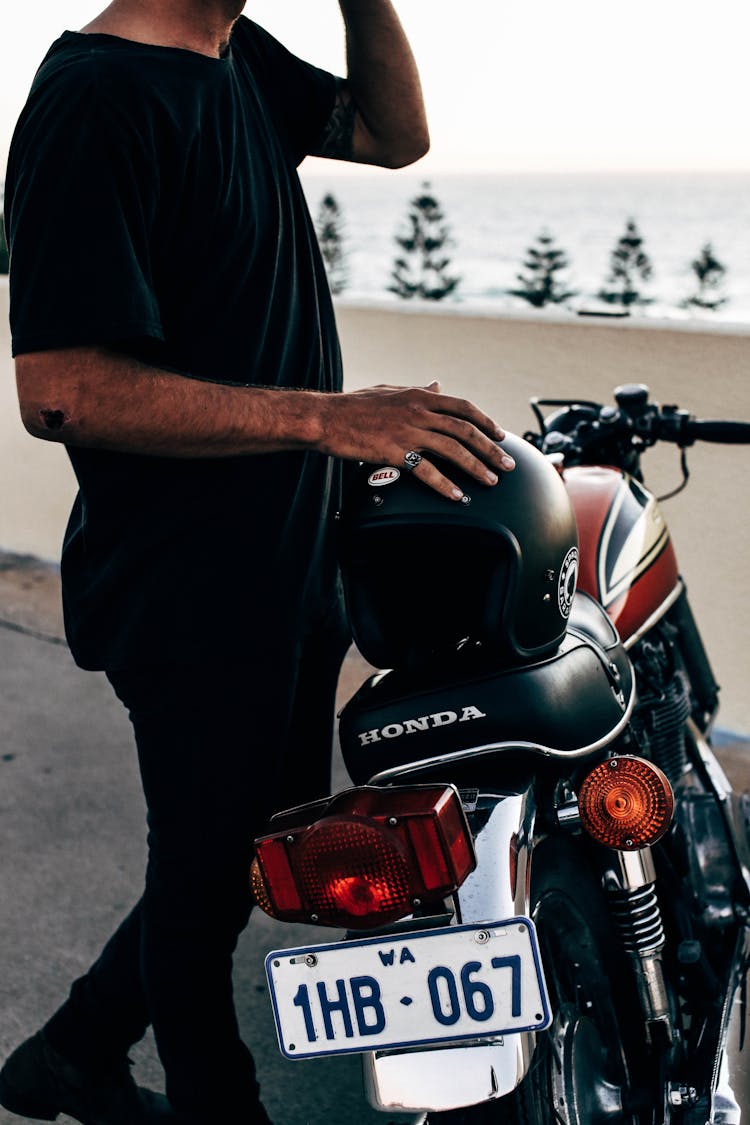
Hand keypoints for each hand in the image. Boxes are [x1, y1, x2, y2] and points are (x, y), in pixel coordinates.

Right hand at [318, 381, 514, 499]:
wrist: (325, 418)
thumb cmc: (354, 406)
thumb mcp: (389, 390)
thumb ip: (416, 390)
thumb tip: (437, 385)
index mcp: (419, 396)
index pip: (463, 407)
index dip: (486, 422)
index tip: (501, 436)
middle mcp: (419, 411)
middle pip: (466, 430)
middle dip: (491, 449)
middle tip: (507, 464)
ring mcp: (408, 431)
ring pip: (453, 450)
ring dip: (476, 467)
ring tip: (491, 482)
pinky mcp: (394, 452)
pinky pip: (427, 471)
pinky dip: (446, 485)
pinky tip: (458, 496)